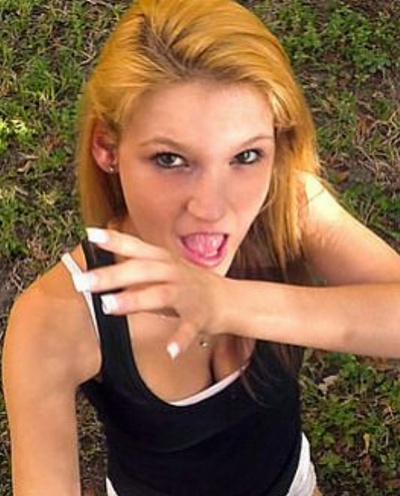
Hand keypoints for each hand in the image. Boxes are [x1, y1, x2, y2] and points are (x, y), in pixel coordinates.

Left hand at [72, 228, 230, 358]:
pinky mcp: (200, 315)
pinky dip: (180, 339)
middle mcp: (174, 273)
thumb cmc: (189, 285)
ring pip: (160, 295)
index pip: (136, 247)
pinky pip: (189, 327)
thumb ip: (137, 270)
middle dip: (111, 275)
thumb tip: (101, 273)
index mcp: (163, 261)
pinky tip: (170, 351)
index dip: (114, 240)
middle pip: (141, 271)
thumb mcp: (165, 270)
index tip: (90, 234)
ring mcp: (188, 293)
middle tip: (83, 282)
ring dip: (134, 300)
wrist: (230, 299)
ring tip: (109, 307)